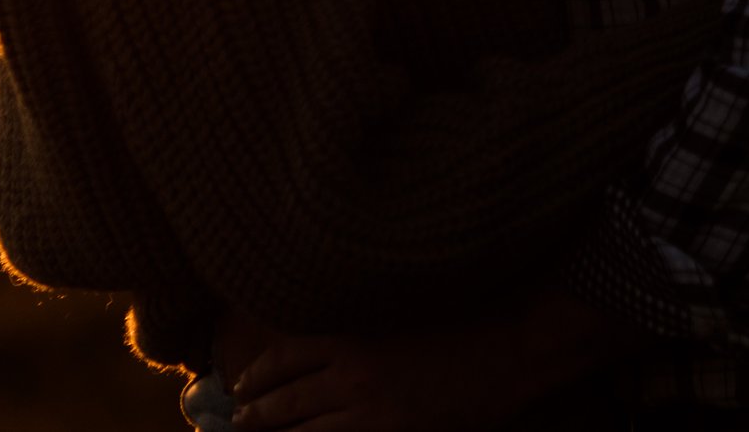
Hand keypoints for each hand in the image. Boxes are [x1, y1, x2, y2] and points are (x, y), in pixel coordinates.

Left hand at [229, 291, 642, 431]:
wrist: (511, 353)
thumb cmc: (465, 331)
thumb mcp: (403, 327)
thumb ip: (362, 345)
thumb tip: (326, 364)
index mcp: (357, 340)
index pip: (287, 356)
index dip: (258, 375)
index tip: (241, 387)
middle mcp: (354, 377)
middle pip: (285, 403)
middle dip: (255, 418)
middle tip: (237, 426)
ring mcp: (372, 414)